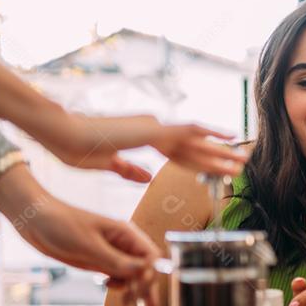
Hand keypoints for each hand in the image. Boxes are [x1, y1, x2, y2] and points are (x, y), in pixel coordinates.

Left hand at [0, 164, 161, 305]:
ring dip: (134, 289)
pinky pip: (118, 275)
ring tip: (128, 304)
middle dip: (147, 289)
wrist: (35, 220)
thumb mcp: (88, 245)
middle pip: (146, 268)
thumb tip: (143, 272)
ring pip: (133, 274)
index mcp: (126, 234)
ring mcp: (112, 253)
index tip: (141, 290)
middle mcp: (123, 244)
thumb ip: (116, 261)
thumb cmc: (60, 224)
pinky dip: (119, 284)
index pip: (152, 257)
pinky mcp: (100, 260)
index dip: (151, 275)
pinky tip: (108, 287)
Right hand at [39, 114, 246, 180]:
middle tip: (240, 164)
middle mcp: (153, 130)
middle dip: (218, 158)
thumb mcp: (108, 164)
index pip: (178, 153)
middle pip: (193, 148)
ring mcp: (155, 128)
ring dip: (221, 152)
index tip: (216, 168)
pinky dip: (211, 134)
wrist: (63, 134)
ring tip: (242, 161)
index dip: (199, 162)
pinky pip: (189, 132)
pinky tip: (229, 138)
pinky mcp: (153, 129)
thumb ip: (130, 169)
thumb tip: (147, 177)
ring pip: (197, 142)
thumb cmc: (76, 148)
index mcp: (143, 138)